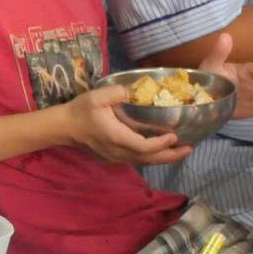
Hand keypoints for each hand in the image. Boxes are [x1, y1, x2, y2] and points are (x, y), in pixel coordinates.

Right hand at [62, 82, 189, 165]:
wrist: (63, 127)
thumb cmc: (80, 111)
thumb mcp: (96, 97)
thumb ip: (115, 92)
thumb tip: (131, 91)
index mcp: (116, 137)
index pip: (144, 146)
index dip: (161, 144)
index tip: (174, 135)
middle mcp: (118, 151)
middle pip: (149, 159)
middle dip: (170, 155)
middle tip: (189, 149)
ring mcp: (115, 157)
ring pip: (144, 162)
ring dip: (163, 158)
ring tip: (180, 151)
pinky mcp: (113, 158)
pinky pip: (137, 160)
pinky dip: (152, 158)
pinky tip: (160, 152)